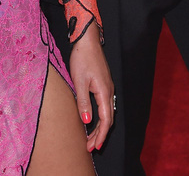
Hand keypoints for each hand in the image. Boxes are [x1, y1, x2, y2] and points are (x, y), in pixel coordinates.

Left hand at [69, 22, 113, 153]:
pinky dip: (100, 116)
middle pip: (108, 118)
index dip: (100, 135)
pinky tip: (92, 119)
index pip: (105, 120)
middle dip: (99, 135)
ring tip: (90, 138)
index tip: (94, 147)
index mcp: (104, 92)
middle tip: (90, 147)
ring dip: (99, 127)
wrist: (87, 40)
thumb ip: (83, 102)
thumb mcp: (79, 81)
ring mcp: (107, 87)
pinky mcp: (103, 83)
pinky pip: (104, 105)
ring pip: (107, 112)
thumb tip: (87, 121)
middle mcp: (109, 91)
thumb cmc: (82, 58)